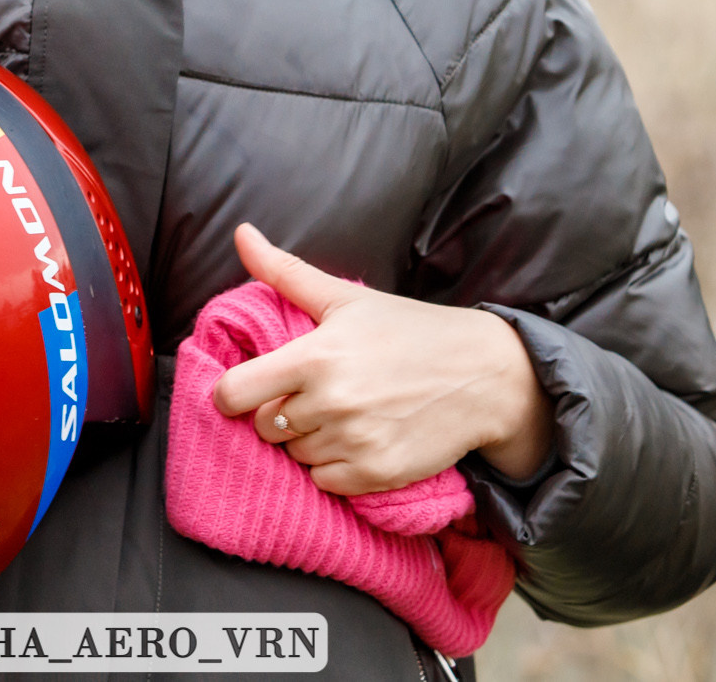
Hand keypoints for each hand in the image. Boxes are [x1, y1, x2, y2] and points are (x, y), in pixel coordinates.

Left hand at [209, 223, 552, 492]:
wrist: (483, 375)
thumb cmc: (409, 330)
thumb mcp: (346, 297)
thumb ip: (285, 272)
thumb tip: (240, 232)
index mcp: (316, 356)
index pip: (235, 393)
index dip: (232, 394)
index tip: (247, 390)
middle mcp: (331, 402)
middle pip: (265, 427)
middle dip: (280, 413)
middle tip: (315, 394)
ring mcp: (355, 442)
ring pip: (295, 456)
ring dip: (309, 440)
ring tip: (344, 413)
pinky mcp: (377, 474)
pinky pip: (326, 482)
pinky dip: (334, 467)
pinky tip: (359, 438)